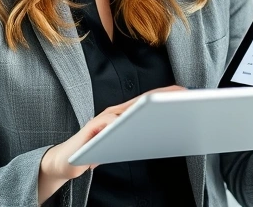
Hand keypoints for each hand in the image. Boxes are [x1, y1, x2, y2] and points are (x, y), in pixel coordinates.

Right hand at [40, 85, 185, 180]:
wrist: (66, 161)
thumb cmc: (96, 150)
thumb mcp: (121, 144)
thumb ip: (137, 137)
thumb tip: (165, 135)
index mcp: (122, 114)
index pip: (146, 101)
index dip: (165, 94)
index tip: (185, 91)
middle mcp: (113, 112)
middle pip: (140, 100)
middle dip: (161, 95)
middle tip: (182, 92)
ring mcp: (101, 119)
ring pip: (127, 109)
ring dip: (145, 106)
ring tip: (164, 105)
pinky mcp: (91, 129)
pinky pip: (107, 123)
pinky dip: (120, 121)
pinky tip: (133, 122)